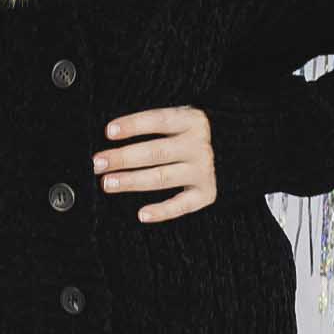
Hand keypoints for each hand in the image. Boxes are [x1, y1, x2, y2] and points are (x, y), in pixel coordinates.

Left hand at [92, 105, 217, 221]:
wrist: (235, 150)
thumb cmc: (191, 134)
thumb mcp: (179, 119)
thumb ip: (154, 125)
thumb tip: (112, 135)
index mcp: (191, 121)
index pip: (158, 120)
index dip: (133, 125)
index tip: (109, 131)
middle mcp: (199, 145)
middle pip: (156, 152)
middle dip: (123, 158)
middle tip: (98, 163)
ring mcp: (204, 170)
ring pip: (162, 177)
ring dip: (132, 181)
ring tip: (108, 183)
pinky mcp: (206, 192)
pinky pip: (182, 205)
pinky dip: (162, 211)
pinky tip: (142, 214)